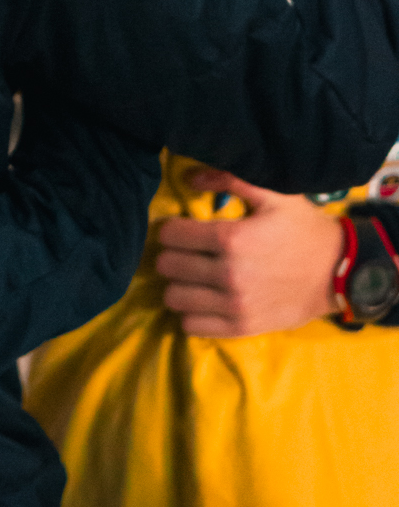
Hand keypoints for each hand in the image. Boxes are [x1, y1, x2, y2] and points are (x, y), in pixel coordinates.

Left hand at [155, 170, 344, 337]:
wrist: (338, 273)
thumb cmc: (302, 229)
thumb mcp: (272, 193)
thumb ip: (228, 178)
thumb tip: (188, 178)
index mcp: (231, 239)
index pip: (170, 236)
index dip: (170, 229)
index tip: (180, 229)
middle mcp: (228, 275)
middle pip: (168, 267)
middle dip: (171, 255)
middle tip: (184, 252)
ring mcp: (235, 306)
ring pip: (175, 298)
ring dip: (177, 285)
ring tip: (190, 276)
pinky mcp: (242, 328)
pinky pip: (192, 326)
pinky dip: (190, 313)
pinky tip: (202, 299)